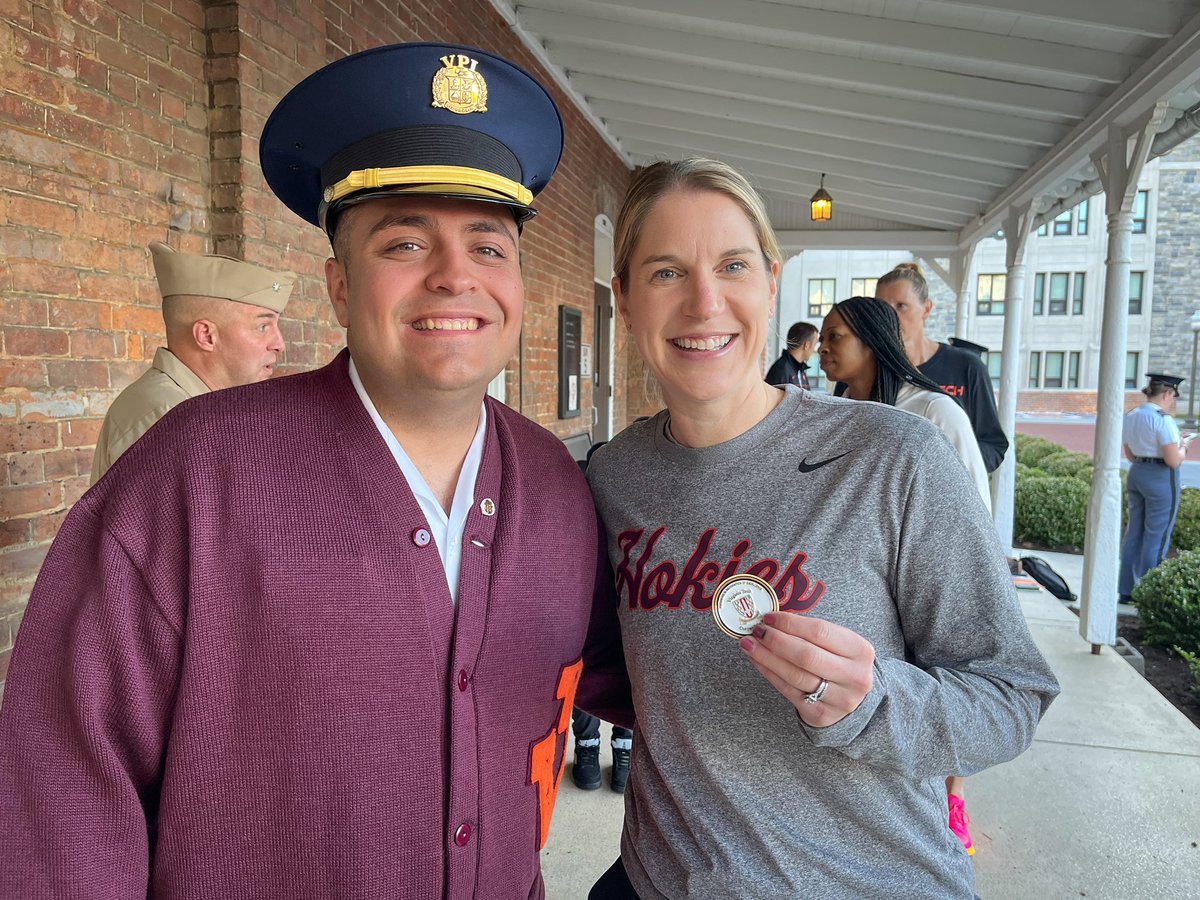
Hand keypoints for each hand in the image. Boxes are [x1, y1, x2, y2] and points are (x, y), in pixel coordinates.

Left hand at [740, 612, 874, 726]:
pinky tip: (757, 661)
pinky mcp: (821, 714)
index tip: (768, 617)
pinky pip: (788, 690)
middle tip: (756, 631)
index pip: (820, 632)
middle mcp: (854, 676)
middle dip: (776, 641)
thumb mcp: (839, 645)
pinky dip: (769, 673)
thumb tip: (770, 620)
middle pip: (806, 655)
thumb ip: (811, 632)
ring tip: (749, 644)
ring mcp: (840, 699)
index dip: (790, 624)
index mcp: (860, 650)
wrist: (853, 701)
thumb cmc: (839, 663)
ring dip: (766, 657)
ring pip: (795, 675)